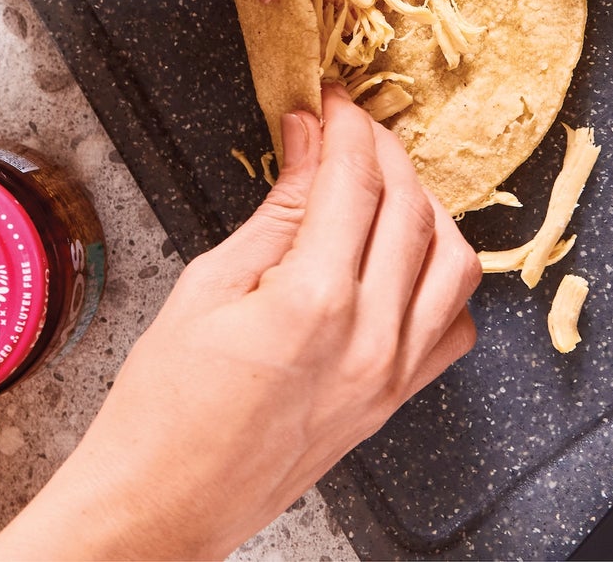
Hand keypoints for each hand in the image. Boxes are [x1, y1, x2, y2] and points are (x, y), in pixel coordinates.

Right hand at [0, 88, 482, 560]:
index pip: (356, 181)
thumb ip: (278, 208)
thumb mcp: (209, 285)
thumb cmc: (163, 409)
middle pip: (410, 208)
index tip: (334, 104)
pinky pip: (454, 325)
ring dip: (425, 208)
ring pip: (453, 260)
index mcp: (315, 302)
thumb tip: (310, 140)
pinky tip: (406, 262)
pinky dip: (443, 281)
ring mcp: (392, 374)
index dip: (348, 128)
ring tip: (382, 188)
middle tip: (352, 131)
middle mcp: (371, 338)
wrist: (158, 507)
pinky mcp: (396, 401)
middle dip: (384, 153)